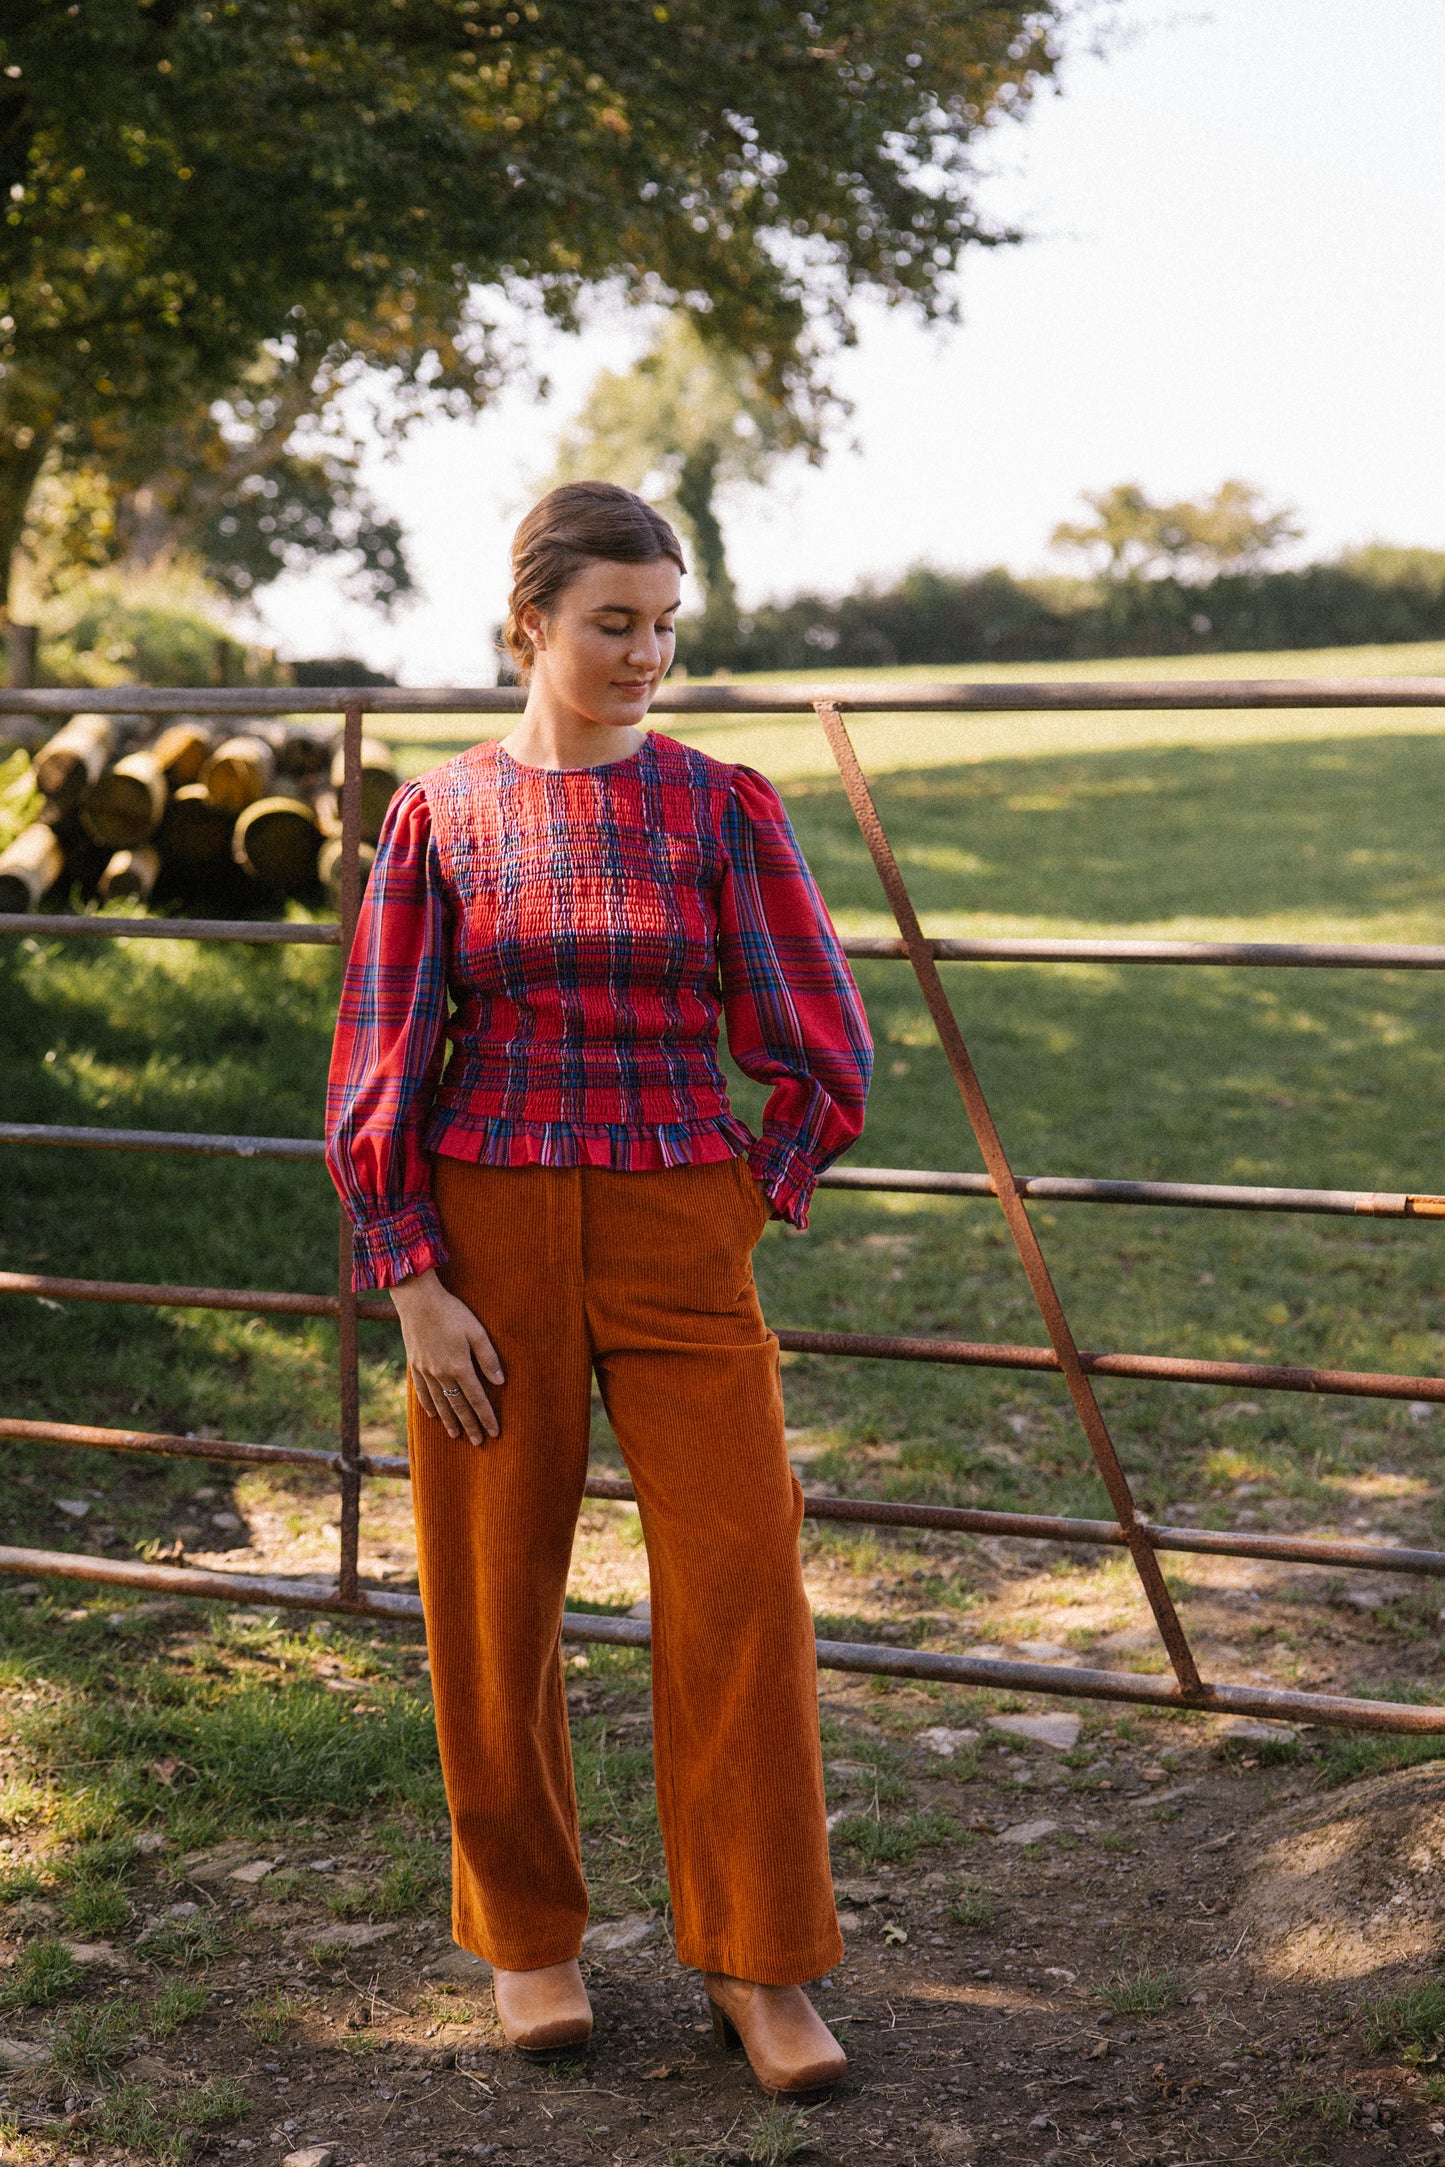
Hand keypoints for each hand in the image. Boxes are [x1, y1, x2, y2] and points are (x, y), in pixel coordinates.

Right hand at [389, 1267, 503, 1442]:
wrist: (417, 1300)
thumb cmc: (451, 1312)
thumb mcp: (476, 1331)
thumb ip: (488, 1358)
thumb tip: (500, 1382)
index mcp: (460, 1367)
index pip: (477, 1399)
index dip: (487, 1417)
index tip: (495, 1432)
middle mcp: (441, 1374)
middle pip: (458, 1406)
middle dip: (470, 1425)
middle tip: (478, 1442)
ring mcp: (426, 1371)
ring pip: (440, 1403)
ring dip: (449, 1421)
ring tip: (456, 1435)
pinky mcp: (415, 1365)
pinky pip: (422, 1392)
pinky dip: (429, 1406)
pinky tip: (433, 1415)